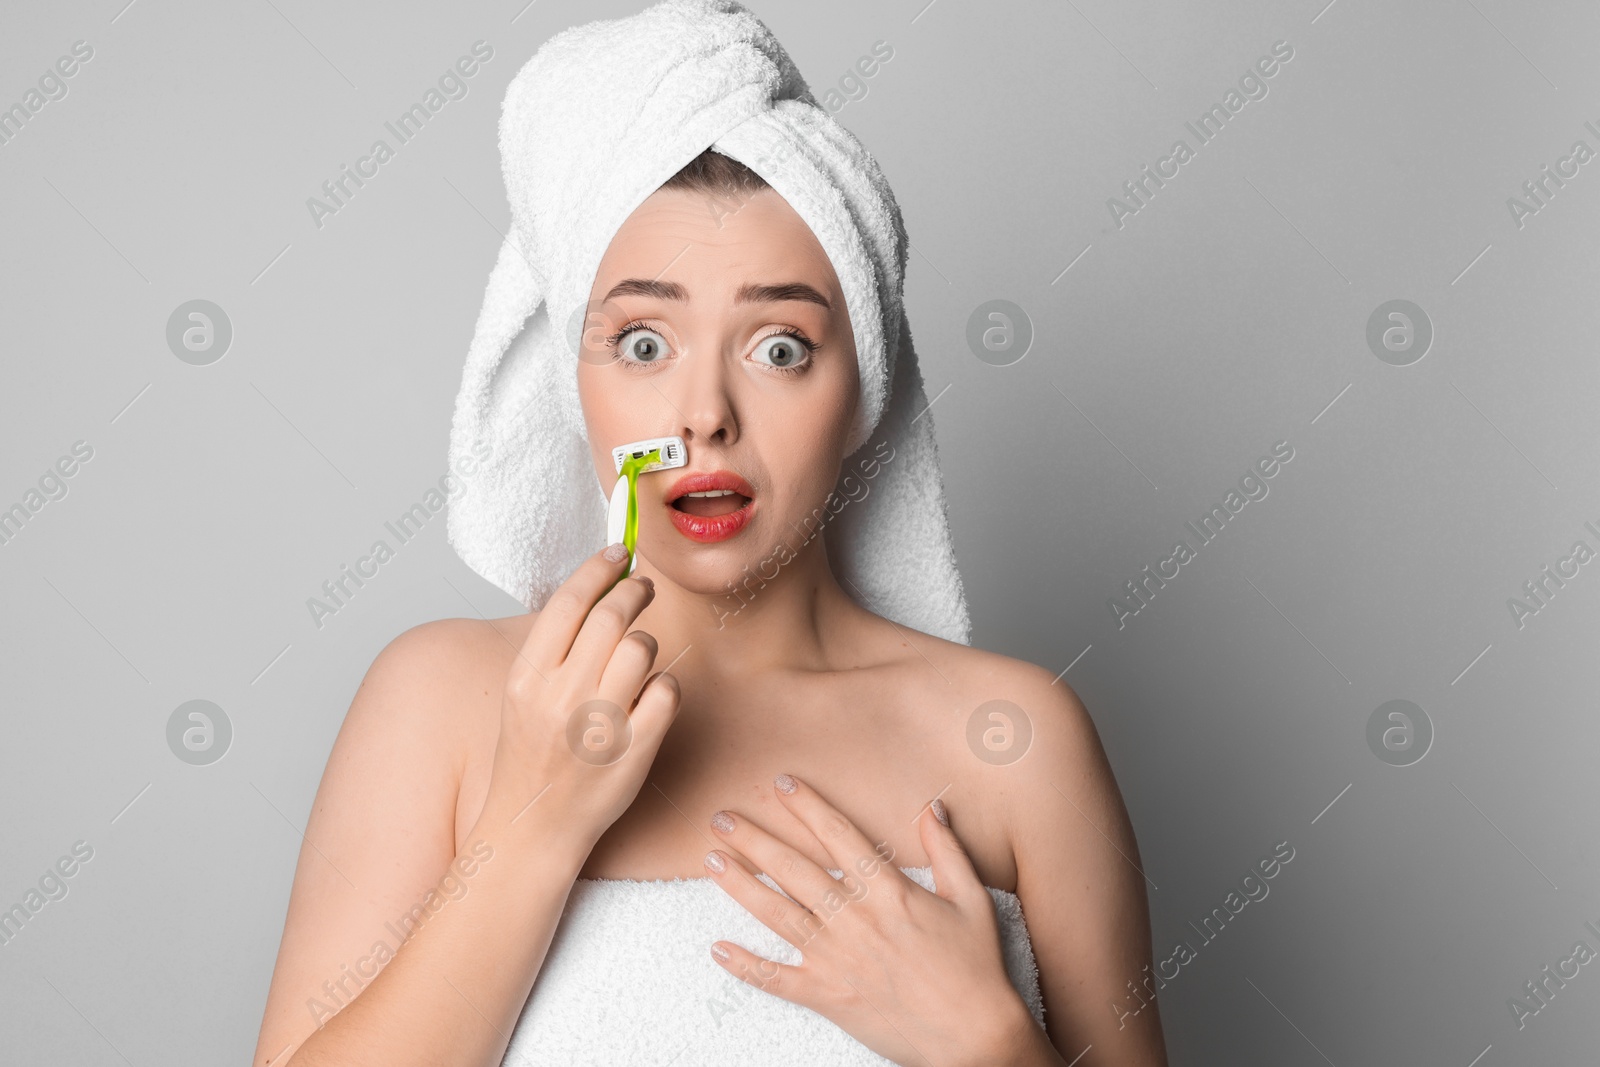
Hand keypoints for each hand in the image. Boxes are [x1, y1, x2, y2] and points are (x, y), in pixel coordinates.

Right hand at [476, 543, 681, 850]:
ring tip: (638, 658)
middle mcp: (561, 697)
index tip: (619, 552)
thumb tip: (596, 586)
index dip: (600, 568)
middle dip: (635, 591)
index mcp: (527, 676)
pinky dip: (664, 686)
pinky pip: (667, 691)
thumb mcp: (524, 694)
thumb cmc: (533, 753)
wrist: (535, 825)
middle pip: (613, 617)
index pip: (569, 601)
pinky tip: (650, 697)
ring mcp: (599, 725)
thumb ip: (555, 645)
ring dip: (648, 644)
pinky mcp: (634, 751)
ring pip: (644, 650)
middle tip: (644, 587)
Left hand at [702, 775, 1032, 1066]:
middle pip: (794, 869)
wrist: (973, 1036)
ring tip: (711, 861)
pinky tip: (717, 949)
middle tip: (721, 817)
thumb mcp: (971, 898)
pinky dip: (745, 965)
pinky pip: (777, 980)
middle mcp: (855, 919)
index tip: (781, 784)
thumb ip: (946, 849)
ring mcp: (836, 958)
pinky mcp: (827, 996)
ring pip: (777, 914)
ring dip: (740, 885)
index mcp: (888, 891)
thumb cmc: (976, 967)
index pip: (838, 835)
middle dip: (754, 839)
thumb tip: (932, 807)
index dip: (807, 806)